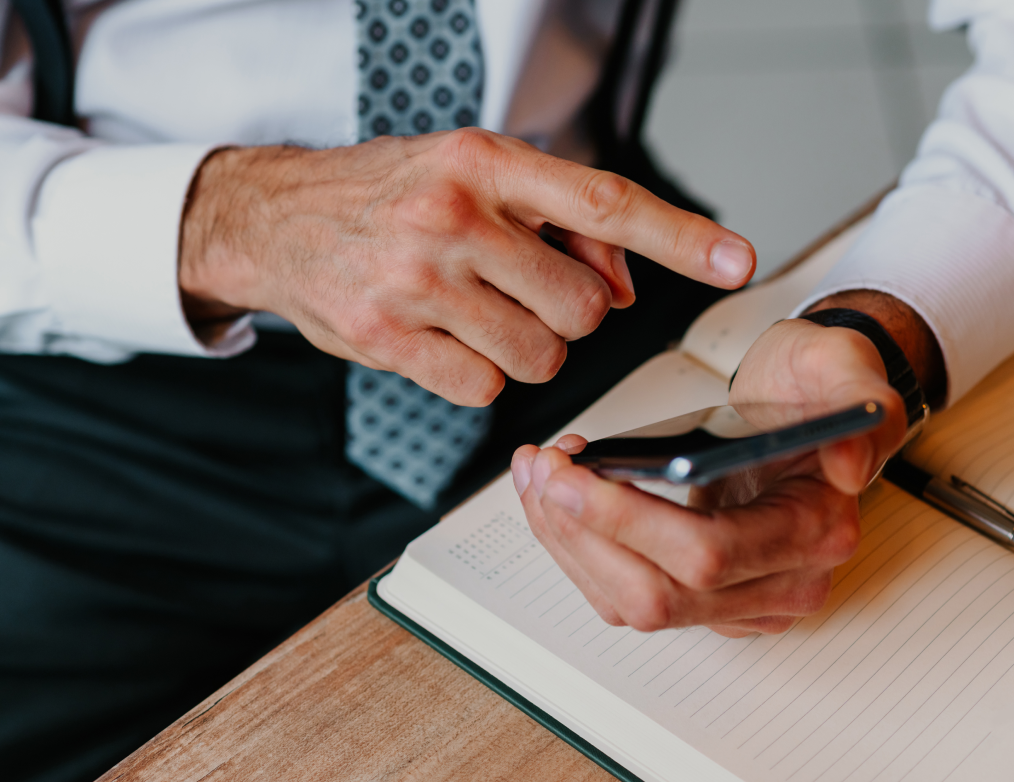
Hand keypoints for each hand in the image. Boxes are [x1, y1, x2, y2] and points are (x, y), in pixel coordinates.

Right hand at [178, 129, 754, 405]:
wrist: (278, 220)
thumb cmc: (393, 196)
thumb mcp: (476, 176)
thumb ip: (559, 222)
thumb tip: (623, 284)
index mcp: (484, 162)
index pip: (603, 201)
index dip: (678, 234)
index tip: (735, 259)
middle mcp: (453, 217)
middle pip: (582, 308)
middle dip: (568, 313)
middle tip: (521, 289)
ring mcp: (417, 281)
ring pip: (540, 356)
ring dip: (526, 346)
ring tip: (476, 311)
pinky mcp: (387, 339)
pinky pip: (485, 388)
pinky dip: (478, 373)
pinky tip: (442, 337)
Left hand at [510, 318, 906, 636]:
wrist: (803, 405)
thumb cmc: (813, 386)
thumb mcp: (841, 363)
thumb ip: (860, 401)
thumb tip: (848, 467)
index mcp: (817, 532)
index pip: (708, 555)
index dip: (628, 521)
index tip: (570, 474)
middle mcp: (782, 584)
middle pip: (657, 593)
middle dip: (581, 532)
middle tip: (543, 470)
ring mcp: (739, 600)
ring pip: (629, 602)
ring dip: (567, 541)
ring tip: (540, 473)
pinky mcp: (702, 597)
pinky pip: (623, 593)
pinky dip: (577, 547)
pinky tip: (556, 496)